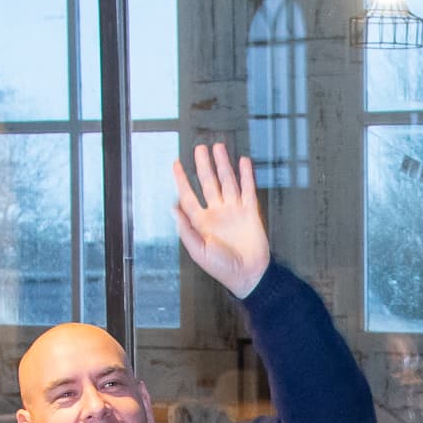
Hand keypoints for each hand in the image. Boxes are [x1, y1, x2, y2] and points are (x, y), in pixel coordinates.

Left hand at [169, 140, 270, 299]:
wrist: (248, 274)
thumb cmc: (222, 267)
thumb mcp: (198, 250)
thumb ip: (185, 229)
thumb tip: (173, 208)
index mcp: (201, 222)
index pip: (189, 196)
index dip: (182, 180)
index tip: (176, 164)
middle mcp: (217, 212)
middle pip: (208, 182)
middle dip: (203, 165)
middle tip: (199, 149)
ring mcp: (233, 210)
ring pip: (227, 181)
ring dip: (223, 164)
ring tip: (218, 148)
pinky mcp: (250, 211)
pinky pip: (247, 189)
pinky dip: (245, 175)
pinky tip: (242, 162)